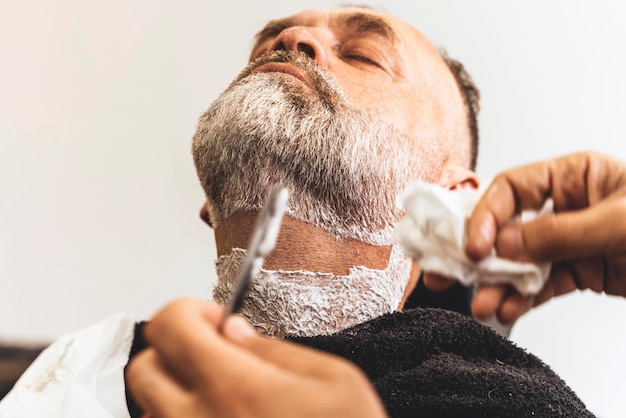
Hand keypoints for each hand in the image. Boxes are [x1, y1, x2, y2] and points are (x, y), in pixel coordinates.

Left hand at [125, 298, 386, 417]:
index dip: (187, 310)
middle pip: (143, 368)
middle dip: (173, 349)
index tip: (214, 319)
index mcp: (234, 387)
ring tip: (218, 392)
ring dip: (175, 390)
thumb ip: (277, 350)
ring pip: (148, 410)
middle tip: (211, 351)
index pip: (169, 327)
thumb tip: (234, 332)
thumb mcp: (336, 382)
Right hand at [465, 151, 625, 323]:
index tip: (476, 246)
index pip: (513, 188)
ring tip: (484, 304)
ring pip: (522, 261)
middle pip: (508, 226)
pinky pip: (543, 285)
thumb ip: (558, 232)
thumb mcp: (618, 222)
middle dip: (480, 254)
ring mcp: (572, 241)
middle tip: (453, 272)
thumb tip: (505, 243)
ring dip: (499, 285)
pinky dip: (524, 299)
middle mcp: (568, 205)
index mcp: (575, 176)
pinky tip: (510, 308)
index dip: (486, 215)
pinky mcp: (581, 272)